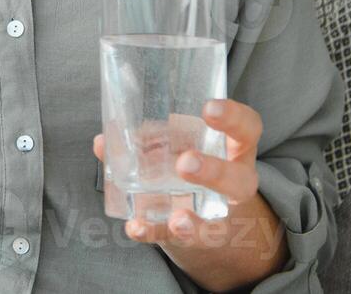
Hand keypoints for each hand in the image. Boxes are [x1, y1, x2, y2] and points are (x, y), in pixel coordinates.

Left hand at [92, 99, 267, 248]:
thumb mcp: (179, 144)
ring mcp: (217, 215)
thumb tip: (103, 141)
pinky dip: (154, 232)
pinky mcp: (195, 237)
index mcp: (233, 149)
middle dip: (214, 171)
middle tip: (185, 163)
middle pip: (238, 180)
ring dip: (194, 221)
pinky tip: (135, 227)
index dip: (233, 117)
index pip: (247, 129)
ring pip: (216, 222)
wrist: (209, 217)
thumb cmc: (191, 163)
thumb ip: (145, 139)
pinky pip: (177, 240)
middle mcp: (234, 183)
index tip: (209, 108)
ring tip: (177, 218)